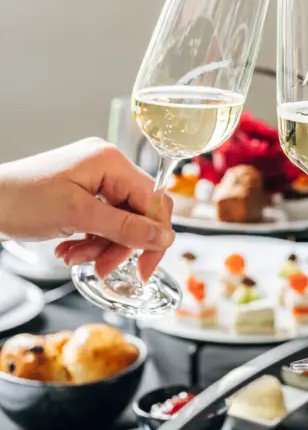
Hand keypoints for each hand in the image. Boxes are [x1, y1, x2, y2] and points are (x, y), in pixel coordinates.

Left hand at [0, 138, 174, 279]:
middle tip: (104, 267)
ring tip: (75, 257)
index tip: (146, 267)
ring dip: (102, 246)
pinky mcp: (84, 193)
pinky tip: (70, 249)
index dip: (154, 235)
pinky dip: (91, 241)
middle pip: (137, 213)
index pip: (153, 200)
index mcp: (111, 162)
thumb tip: (165, 236)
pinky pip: (103, 221)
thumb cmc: (20, 200)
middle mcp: (108, 167)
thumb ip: (126, 227)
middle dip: (121, 244)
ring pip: (120, 222)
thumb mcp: (78, 216)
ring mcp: (96, 179)